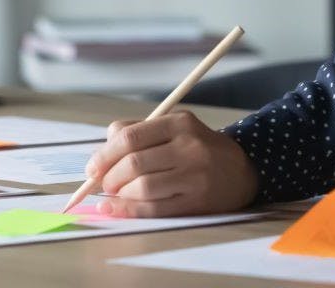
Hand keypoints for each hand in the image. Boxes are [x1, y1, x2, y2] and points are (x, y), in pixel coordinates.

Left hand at [84, 111, 258, 216]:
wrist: (241, 171)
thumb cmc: (197, 148)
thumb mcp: (174, 128)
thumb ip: (137, 132)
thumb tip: (99, 153)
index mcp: (179, 123)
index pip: (130, 137)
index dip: (104, 155)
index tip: (92, 168)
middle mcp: (188, 147)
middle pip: (133, 163)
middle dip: (110, 177)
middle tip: (105, 183)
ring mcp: (194, 176)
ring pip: (142, 187)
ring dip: (120, 195)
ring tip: (116, 194)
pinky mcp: (196, 202)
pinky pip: (154, 209)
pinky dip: (129, 211)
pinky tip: (115, 209)